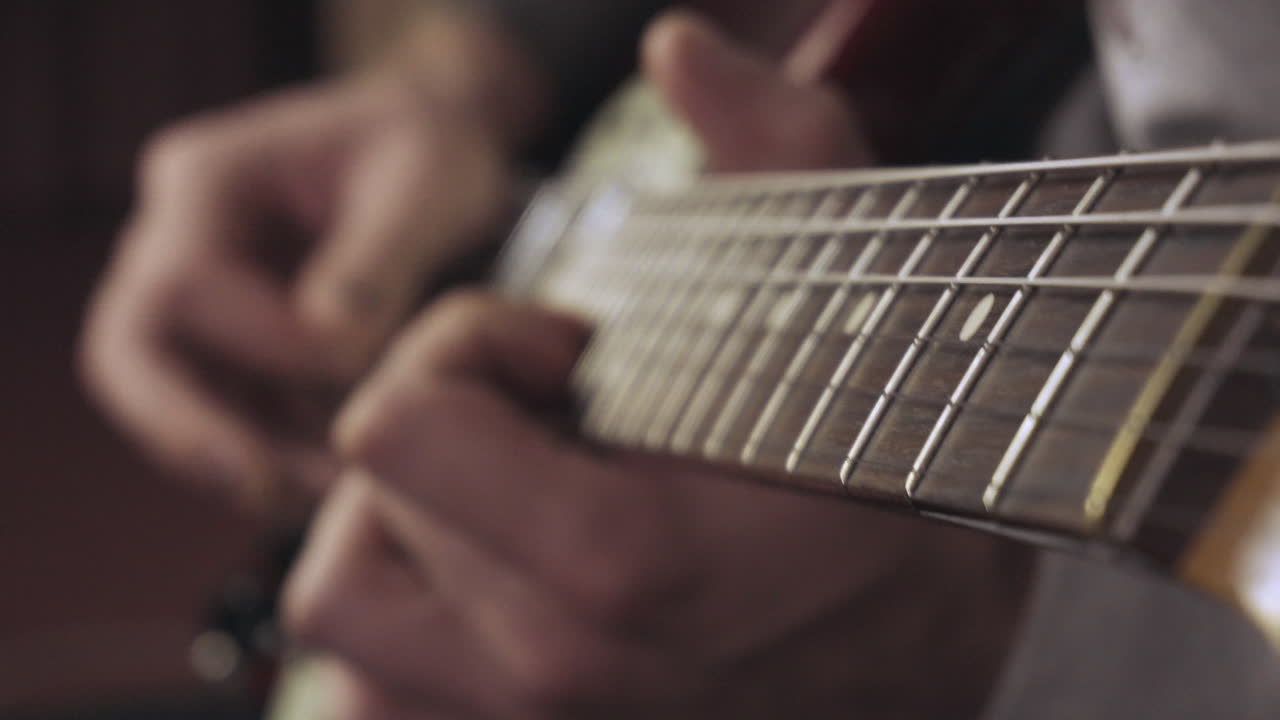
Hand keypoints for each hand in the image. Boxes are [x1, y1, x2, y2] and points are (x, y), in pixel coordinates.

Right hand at [79, 8, 543, 504]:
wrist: (435, 149)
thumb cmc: (428, 150)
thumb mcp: (425, 183)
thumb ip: (376, 260)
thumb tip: (327, 345)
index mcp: (208, 179)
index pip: (185, 283)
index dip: (262, 337)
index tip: (352, 359)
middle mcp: (179, 238)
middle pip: (130, 350)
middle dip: (186, 428)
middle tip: (260, 485)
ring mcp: (202, 298)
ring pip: (172, 400)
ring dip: (239, 458)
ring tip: (320, 497)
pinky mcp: (237, 346)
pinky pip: (229, 414)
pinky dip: (274, 454)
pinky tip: (333, 482)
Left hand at [285, 11, 1030, 718]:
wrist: (917, 651)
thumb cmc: (879, 474)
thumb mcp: (855, 292)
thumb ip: (775, 149)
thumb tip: (679, 47)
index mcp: (622, 564)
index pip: (395, 429)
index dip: (468, 353)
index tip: (566, 359)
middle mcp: (556, 673)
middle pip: (357, 499)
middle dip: (442, 431)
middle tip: (553, 423)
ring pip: (339, 594)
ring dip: (402, 525)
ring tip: (514, 497)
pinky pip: (362, 692)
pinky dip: (402, 615)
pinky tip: (489, 573)